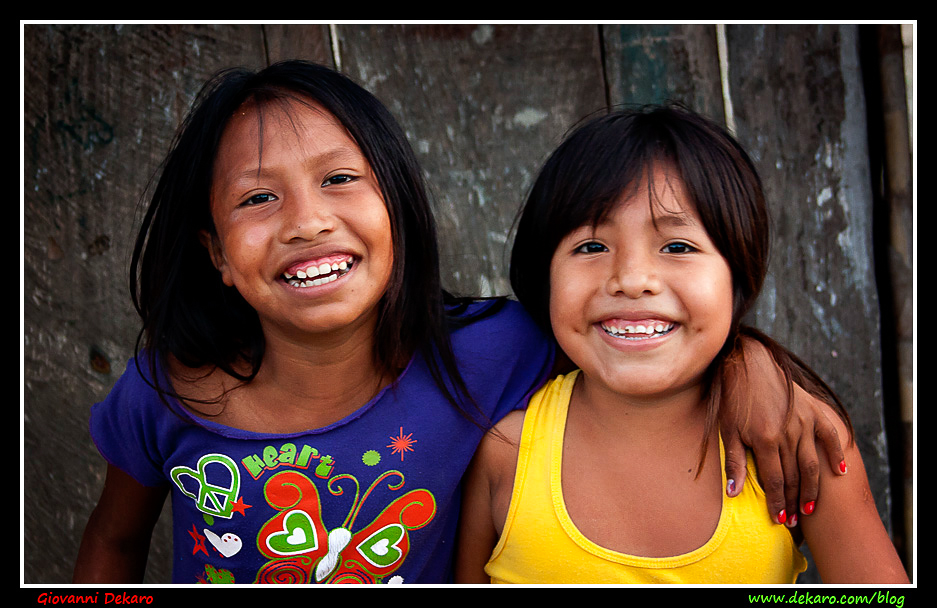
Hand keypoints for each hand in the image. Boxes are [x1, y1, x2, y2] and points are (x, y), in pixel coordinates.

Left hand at [720, 334, 846, 524]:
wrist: (748, 364)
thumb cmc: (734, 399)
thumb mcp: (727, 430)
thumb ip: (734, 462)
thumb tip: (734, 493)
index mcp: (765, 439)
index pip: (775, 481)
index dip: (778, 502)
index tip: (779, 519)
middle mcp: (788, 433)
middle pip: (795, 477)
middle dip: (794, 501)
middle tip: (794, 520)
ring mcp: (804, 422)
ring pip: (812, 464)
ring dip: (812, 488)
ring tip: (809, 507)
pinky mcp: (813, 411)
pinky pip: (830, 436)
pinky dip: (836, 454)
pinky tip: (839, 472)